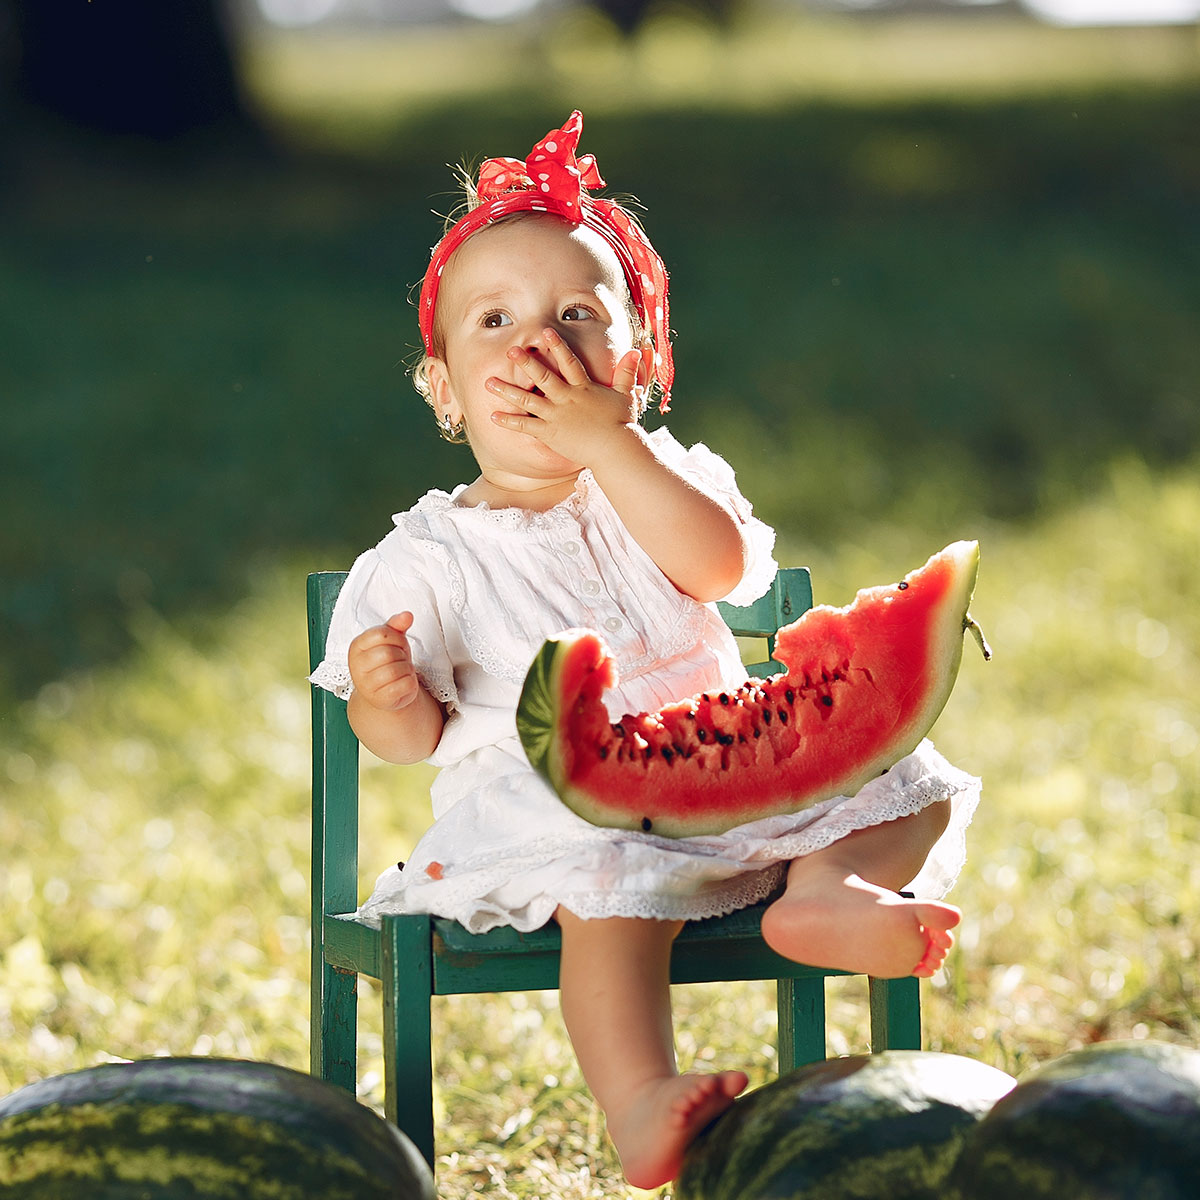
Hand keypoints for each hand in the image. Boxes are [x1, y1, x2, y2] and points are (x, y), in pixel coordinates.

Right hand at [347, 612, 421, 711]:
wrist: (383, 691)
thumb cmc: (386, 662)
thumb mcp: (390, 640)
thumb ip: (396, 625)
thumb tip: (407, 615)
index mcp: (356, 647)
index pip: (381, 634)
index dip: (396, 638)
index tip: (396, 644)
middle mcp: (356, 666)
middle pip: (389, 653)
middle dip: (402, 654)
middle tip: (399, 660)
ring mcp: (366, 685)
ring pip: (397, 670)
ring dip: (407, 669)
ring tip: (402, 671)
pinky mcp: (380, 699)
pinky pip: (404, 685)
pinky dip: (410, 683)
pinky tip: (403, 683)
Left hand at [487, 327, 643, 466]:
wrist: (615, 450)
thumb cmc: (623, 425)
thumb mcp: (626, 396)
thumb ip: (627, 373)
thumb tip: (637, 352)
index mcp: (583, 388)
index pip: (568, 362)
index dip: (556, 346)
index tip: (544, 332)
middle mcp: (566, 398)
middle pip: (542, 376)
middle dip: (525, 362)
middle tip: (510, 350)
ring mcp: (556, 416)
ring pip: (527, 400)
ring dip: (508, 391)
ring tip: (489, 382)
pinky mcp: (550, 433)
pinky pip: (525, 426)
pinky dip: (509, 421)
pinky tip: (493, 416)